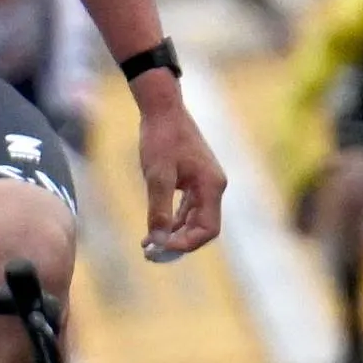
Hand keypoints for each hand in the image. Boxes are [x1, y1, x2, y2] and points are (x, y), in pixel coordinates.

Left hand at [134, 86, 227, 259]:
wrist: (162, 109)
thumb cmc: (161, 138)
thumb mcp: (157, 175)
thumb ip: (159, 209)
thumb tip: (156, 240)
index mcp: (212, 186)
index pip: (207, 229)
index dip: (185, 244)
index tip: (160, 248)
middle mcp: (213, 187)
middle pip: (202, 228)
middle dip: (178, 243)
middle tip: (151, 253)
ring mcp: (205, 183)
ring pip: (194, 220)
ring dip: (174, 233)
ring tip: (148, 244)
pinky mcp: (194, 180)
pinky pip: (188, 208)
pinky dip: (173, 220)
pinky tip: (154, 227)